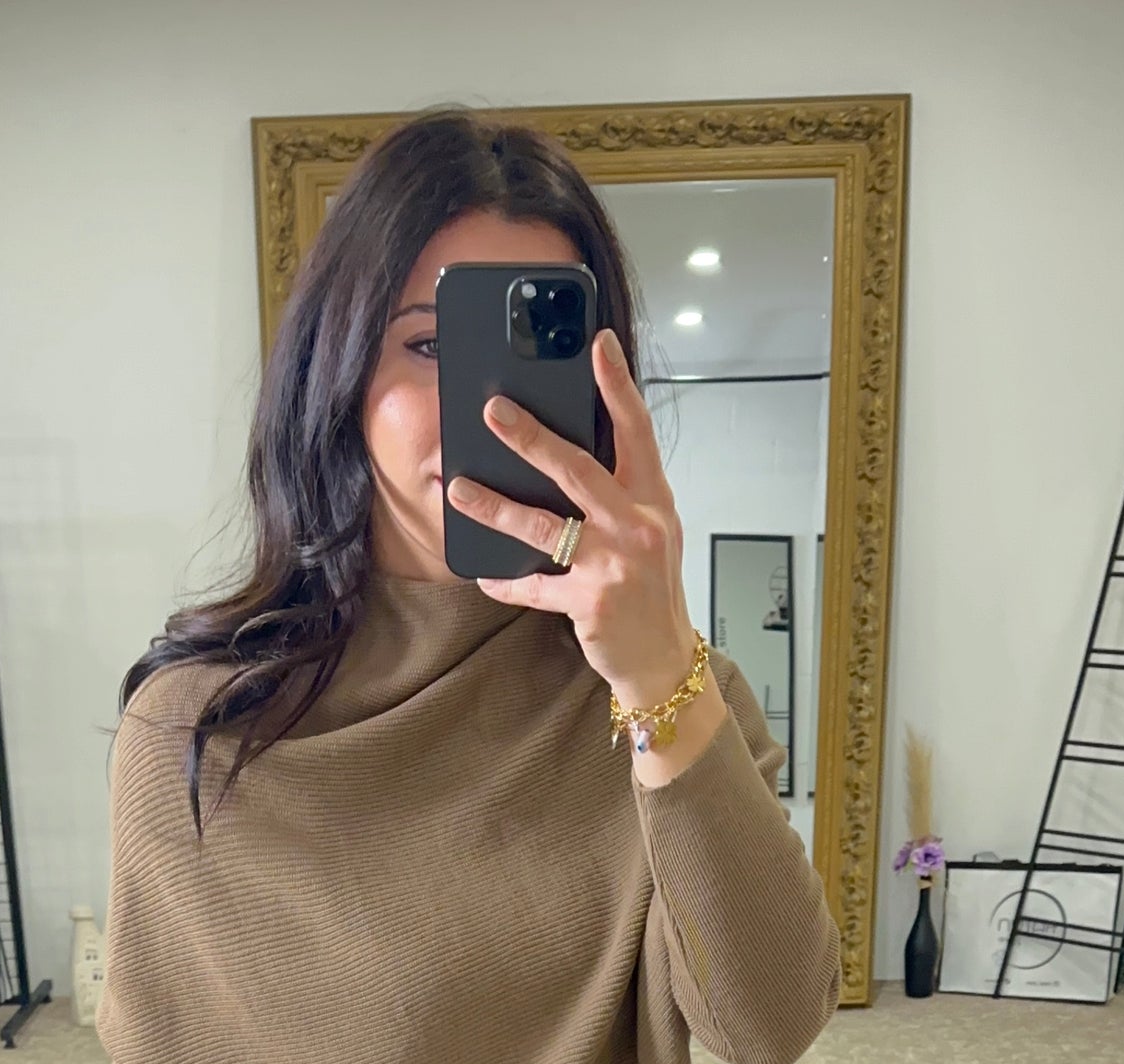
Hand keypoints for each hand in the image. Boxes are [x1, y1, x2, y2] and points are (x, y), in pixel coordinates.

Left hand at [444, 326, 706, 714]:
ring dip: (496, 506)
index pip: (637, 431)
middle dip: (532, 438)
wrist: (663, 658)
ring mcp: (615, 565)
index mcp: (652, 500)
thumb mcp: (649, 530)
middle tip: (494, 411)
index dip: (618, 386)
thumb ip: (619, 492)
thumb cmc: (651, 588)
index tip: (597, 344)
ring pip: (544, 527)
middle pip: (579, 470)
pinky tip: (483, 573)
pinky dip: (506, 582)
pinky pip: (535, 587)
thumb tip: (565, 451)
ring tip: (460, 488)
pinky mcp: (591, 603)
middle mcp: (637, 527)